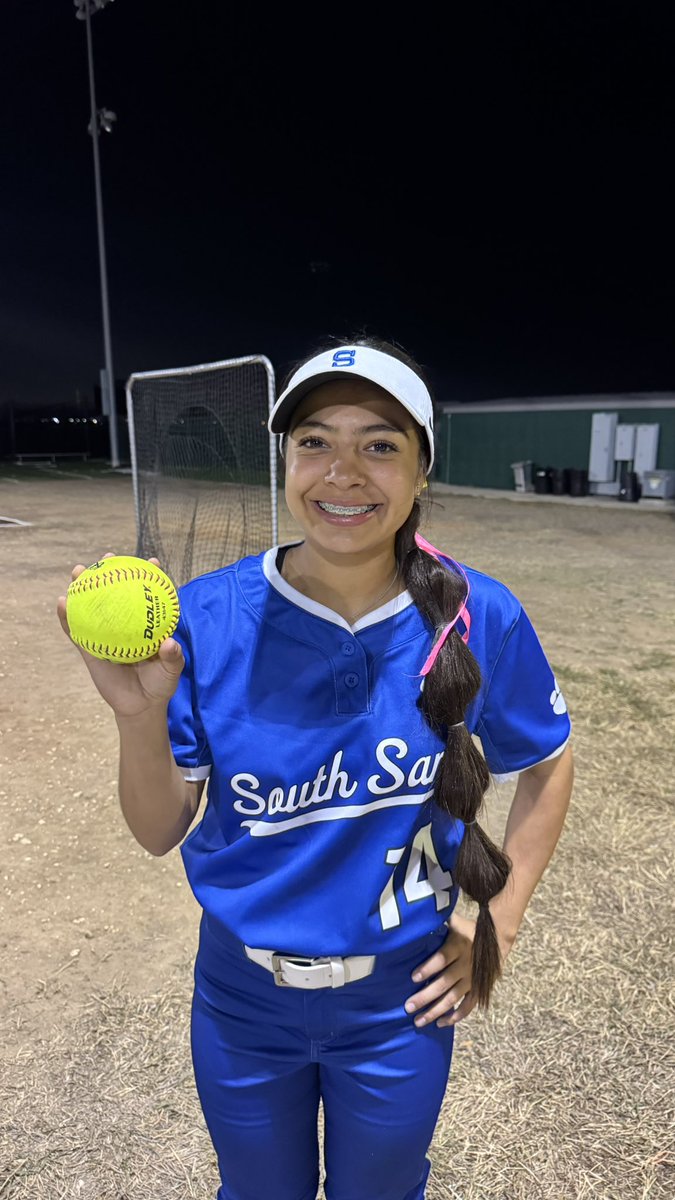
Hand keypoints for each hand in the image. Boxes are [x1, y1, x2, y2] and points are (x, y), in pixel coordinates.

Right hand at [57, 552, 183, 718]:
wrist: (140, 706)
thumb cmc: (159, 685)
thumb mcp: (170, 672)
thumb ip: (172, 657)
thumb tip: (169, 643)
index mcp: (145, 624)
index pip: (148, 595)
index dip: (149, 576)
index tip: (151, 561)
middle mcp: (125, 624)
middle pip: (116, 594)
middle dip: (110, 571)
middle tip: (108, 557)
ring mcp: (105, 634)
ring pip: (92, 607)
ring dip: (82, 587)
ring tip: (77, 571)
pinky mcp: (89, 648)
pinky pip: (76, 631)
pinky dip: (67, 617)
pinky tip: (61, 603)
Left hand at [405, 913, 477, 1027]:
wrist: (499, 938)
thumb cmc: (468, 929)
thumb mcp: (455, 921)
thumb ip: (439, 919)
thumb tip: (420, 913)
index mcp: (458, 946)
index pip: (442, 959)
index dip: (428, 969)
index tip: (413, 978)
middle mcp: (466, 965)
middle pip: (444, 983)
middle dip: (425, 996)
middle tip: (408, 1007)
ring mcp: (472, 980)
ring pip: (453, 998)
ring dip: (436, 1011)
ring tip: (418, 1021)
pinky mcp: (478, 989)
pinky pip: (468, 1006)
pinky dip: (456, 1016)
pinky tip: (441, 1023)